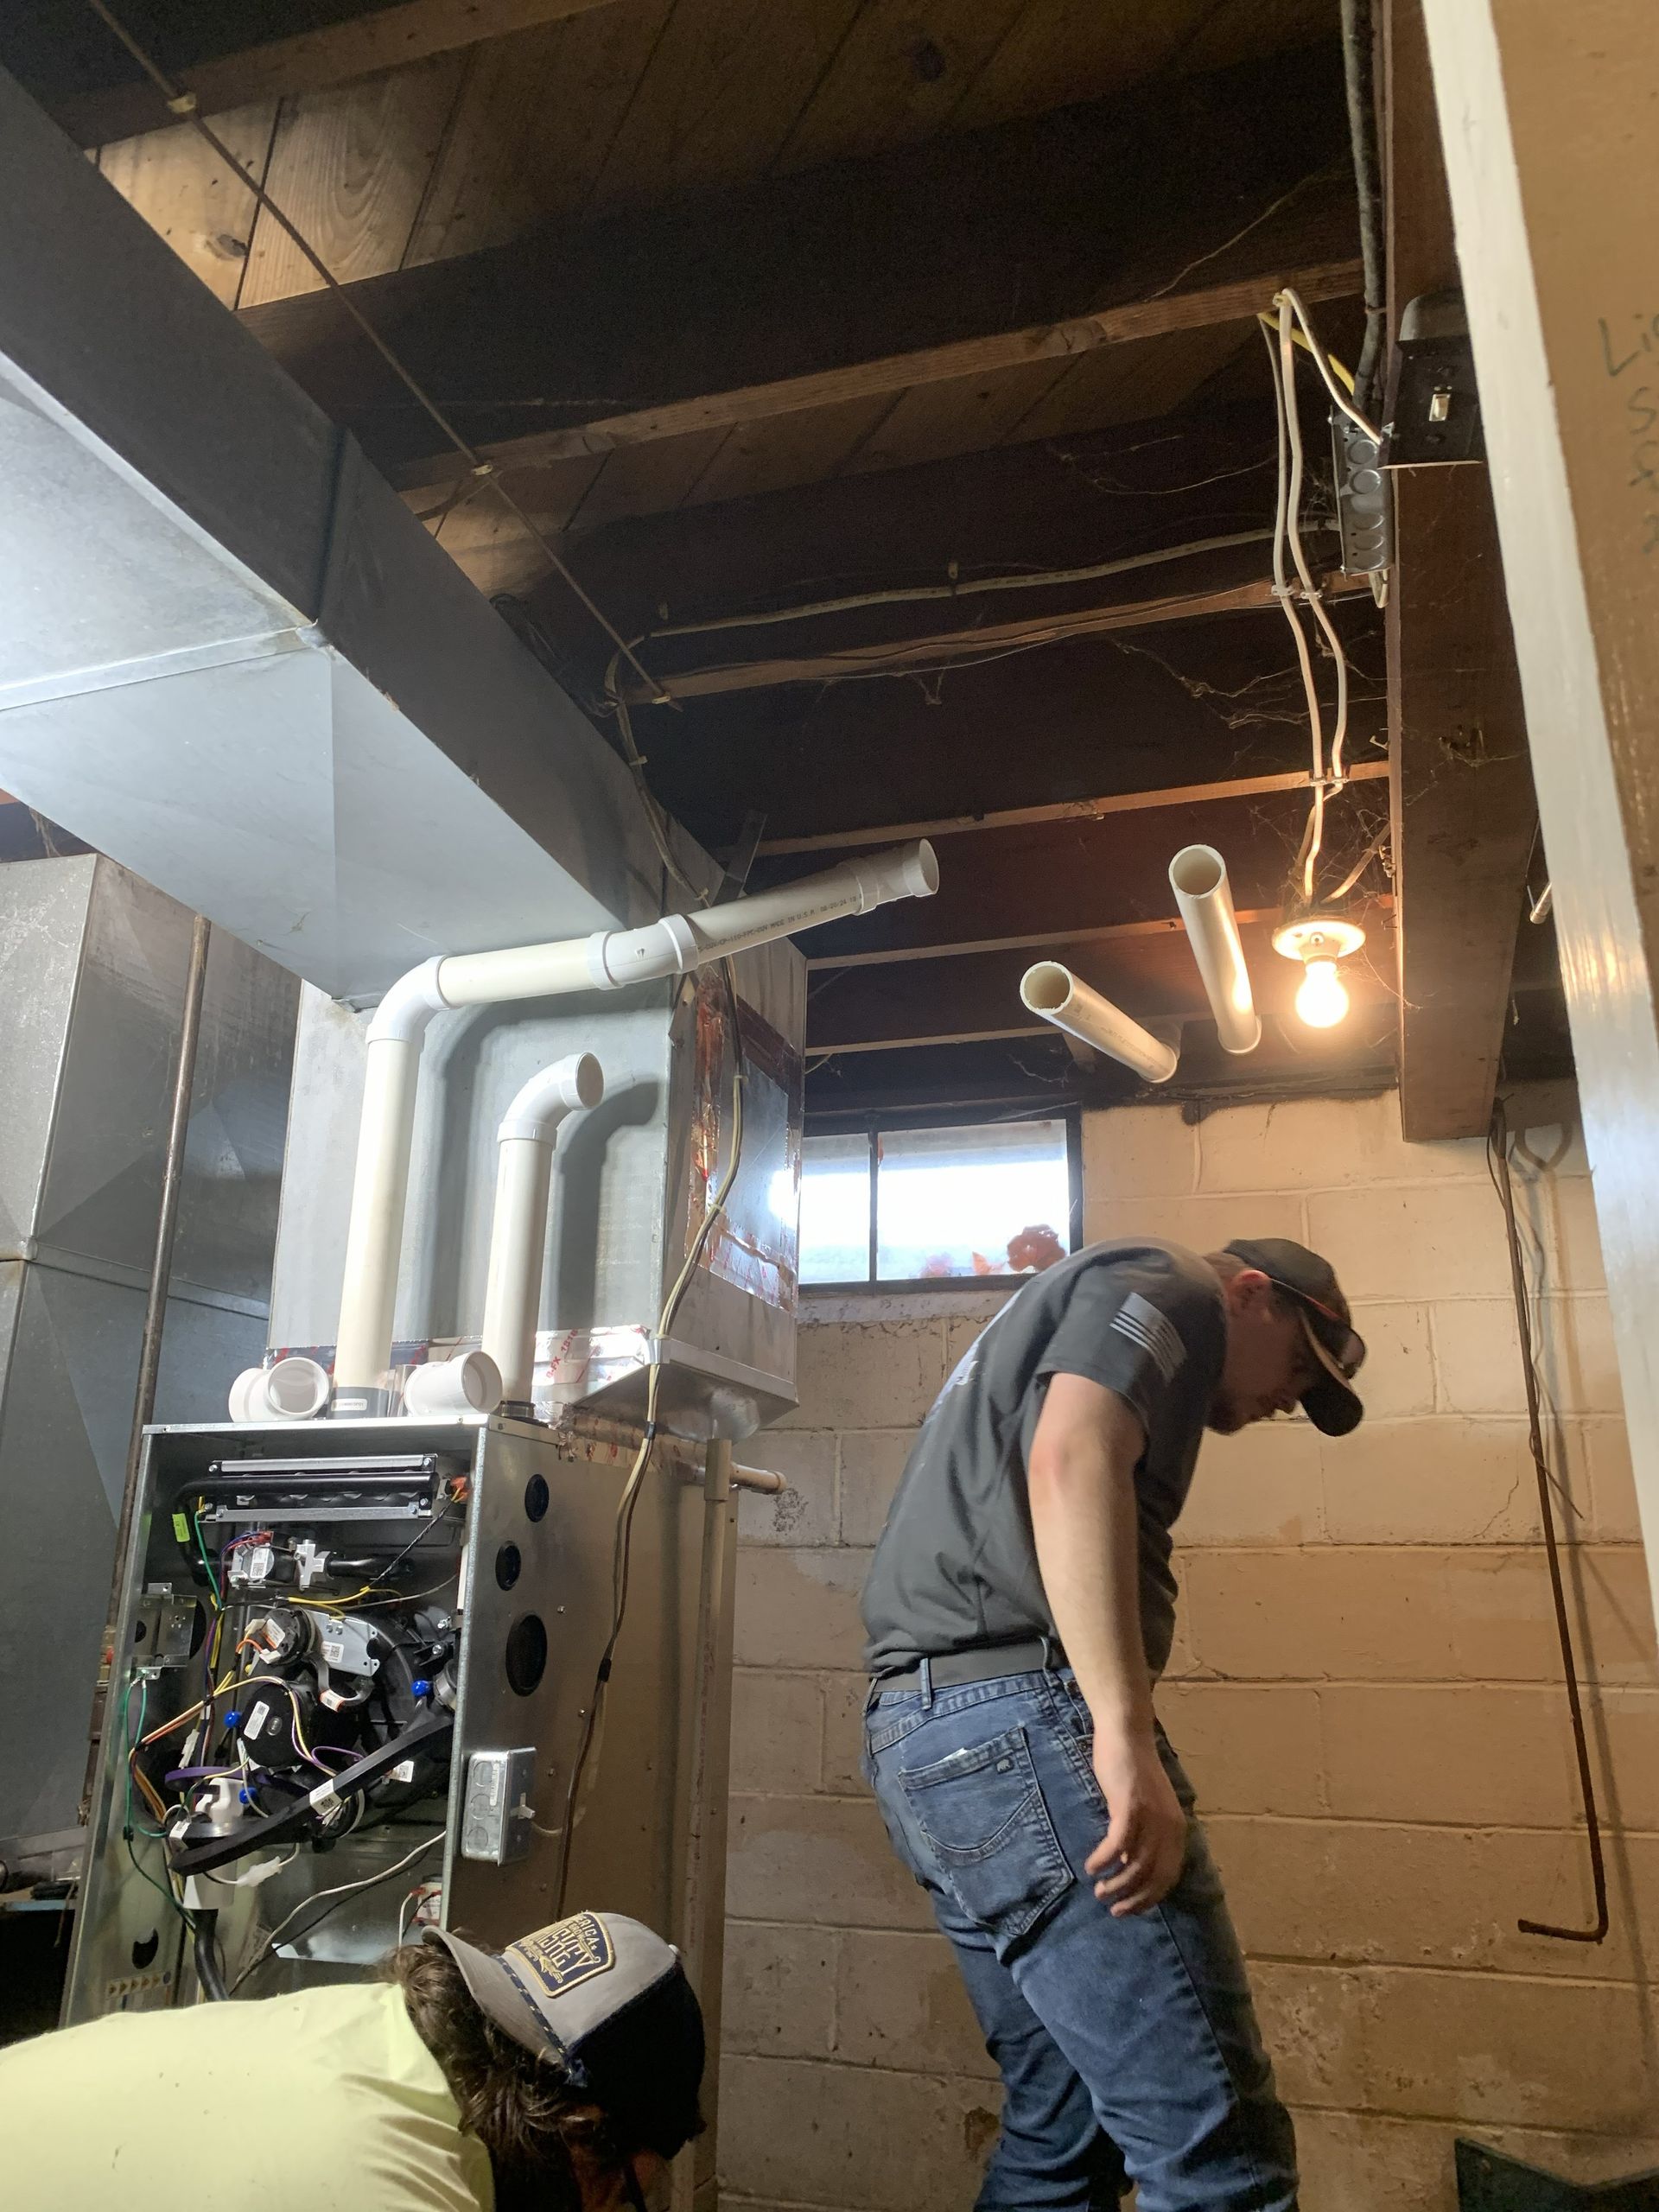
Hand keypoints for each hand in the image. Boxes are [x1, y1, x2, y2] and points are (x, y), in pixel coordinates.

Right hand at [1085, 1732, 1186, 1915]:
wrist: (1127, 1734)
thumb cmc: (1132, 1771)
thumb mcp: (1144, 1810)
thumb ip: (1142, 1837)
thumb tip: (1128, 1867)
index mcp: (1176, 1830)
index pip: (1168, 1877)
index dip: (1149, 1899)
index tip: (1129, 1909)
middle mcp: (1169, 1827)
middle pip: (1154, 1877)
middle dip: (1133, 1899)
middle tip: (1112, 1909)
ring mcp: (1151, 1816)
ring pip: (1136, 1865)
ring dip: (1116, 1885)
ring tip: (1099, 1891)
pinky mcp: (1131, 1805)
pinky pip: (1118, 1844)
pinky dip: (1104, 1859)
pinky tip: (1091, 1866)